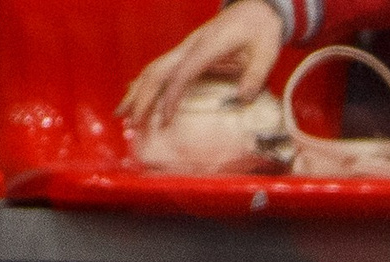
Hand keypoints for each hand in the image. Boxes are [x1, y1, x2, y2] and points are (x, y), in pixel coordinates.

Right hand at [118, 0, 284, 133]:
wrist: (255, 8)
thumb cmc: (261, 30)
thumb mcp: (266, 52)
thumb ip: (255, 75)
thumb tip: (244, 98)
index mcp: (206, 48)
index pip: (181, 75)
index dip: (170, 97)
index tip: (164, 119)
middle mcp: (190, 47)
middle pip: (157, 71)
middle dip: (141, 97)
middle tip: (132, 123)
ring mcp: (186, 49)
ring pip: (154, 69)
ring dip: (137, 91)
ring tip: (123, 114)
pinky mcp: (187, 53)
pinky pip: (162, 69)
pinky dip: (147, 84)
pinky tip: (136, 97)